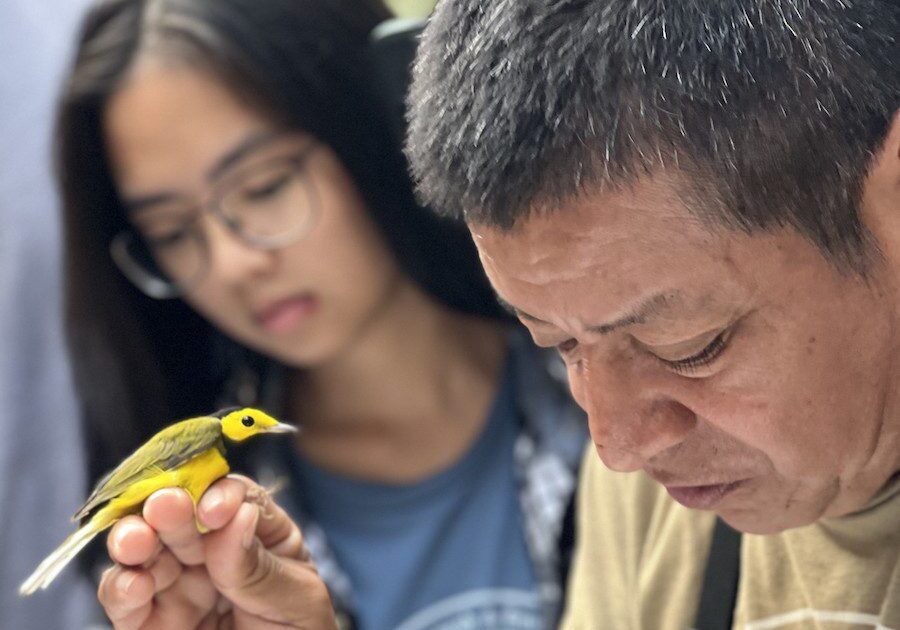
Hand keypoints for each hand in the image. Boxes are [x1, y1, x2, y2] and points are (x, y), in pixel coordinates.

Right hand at [98, 475, 336, 629]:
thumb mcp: (297, 602)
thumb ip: (261, 567)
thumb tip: (235, 516)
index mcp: (258, 536)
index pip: (236, 498)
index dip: (221, 494)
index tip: (216, 511)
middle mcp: (213, 554)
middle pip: (182, 515)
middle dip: (170, 506)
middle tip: (164, 506)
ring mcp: (179, 587)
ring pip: (144, 551)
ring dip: (135, 539)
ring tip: (136, 541)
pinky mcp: (151, 623)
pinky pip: (126, 601)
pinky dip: (120, 589)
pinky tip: (132, 585)